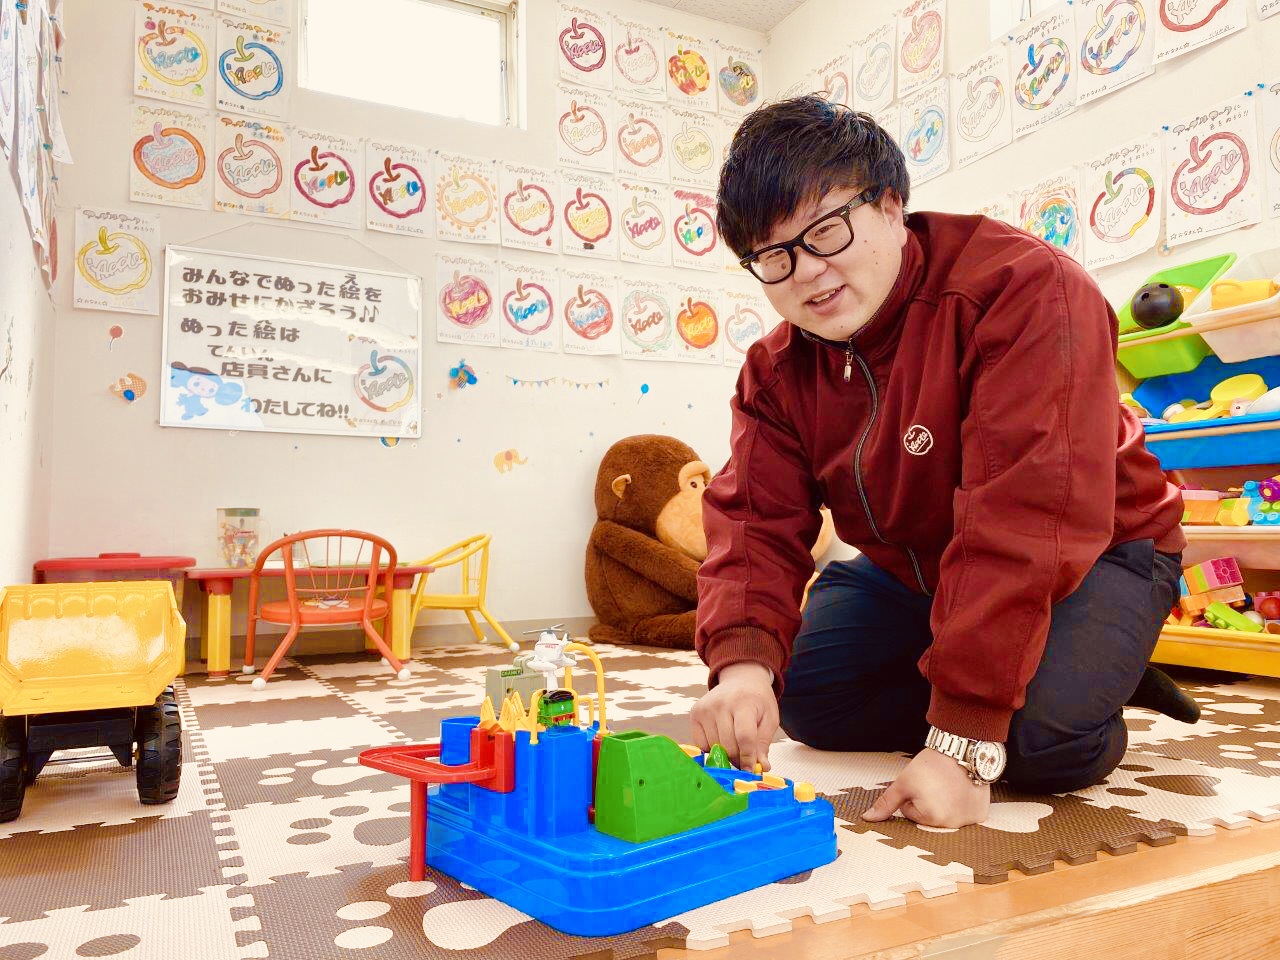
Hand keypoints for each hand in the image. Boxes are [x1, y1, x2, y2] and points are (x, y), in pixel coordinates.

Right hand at [690, 662, 777, 771]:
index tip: (751, 770)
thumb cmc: (757, 700)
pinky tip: (721, 738)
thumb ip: (764, 743)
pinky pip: (700, 744)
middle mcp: (721, 704)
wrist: (741, 679)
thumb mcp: (769, 719)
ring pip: (714, 747)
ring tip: (735, 744)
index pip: (744, 737)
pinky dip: (711, 748)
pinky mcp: (695, 713)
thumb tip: (762, 767)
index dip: (748, 757)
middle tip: (745, 760)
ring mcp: (705, 708)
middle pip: (728, 745)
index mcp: (744, 703)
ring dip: (725, 753)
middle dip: (738, 758)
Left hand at [861, 747, 990, 827]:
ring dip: (946, 803)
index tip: (923, 782)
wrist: (962, 748)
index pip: (910, 813)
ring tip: (950, 785)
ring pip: (946, 816)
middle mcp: (952, 825)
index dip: (912, 795)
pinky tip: (963, 789)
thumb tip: (867, 818)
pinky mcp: (981, 815)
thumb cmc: (931, 764)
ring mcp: (969, 821)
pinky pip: (965, 814)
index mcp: (930, 818)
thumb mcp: (903, 782)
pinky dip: (963, 804)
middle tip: (937, 784)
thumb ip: (886, 803)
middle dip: (928, 802)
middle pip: (928, 817)